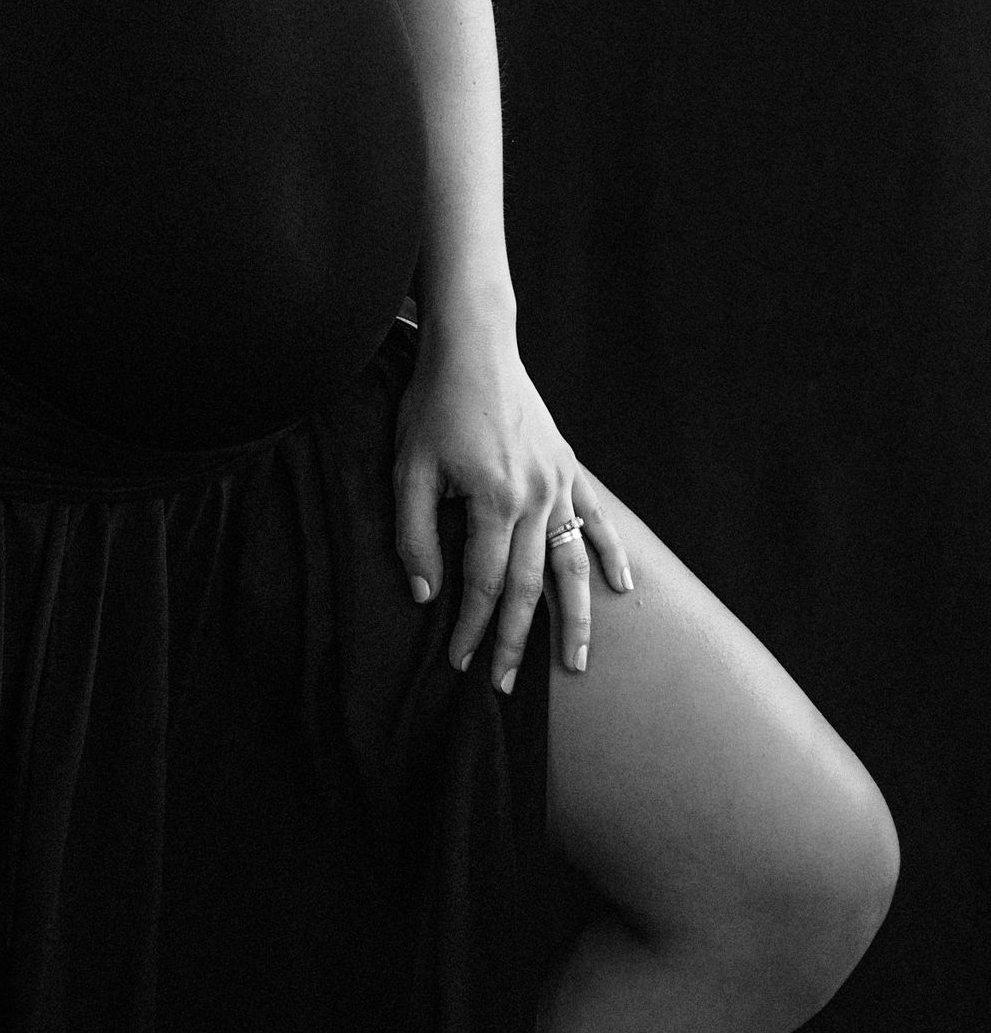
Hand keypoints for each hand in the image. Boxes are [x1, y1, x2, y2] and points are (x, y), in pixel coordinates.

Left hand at [393, 309, 632, 689]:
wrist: (473, 345)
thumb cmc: (433, 404)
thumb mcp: (408, 468)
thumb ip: (415, 535)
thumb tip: (427, 596)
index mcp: (493, 501)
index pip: (482, 583)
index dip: (470, 627)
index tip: (460, 664)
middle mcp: (535, 497)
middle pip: (527, 586)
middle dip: (514, 640)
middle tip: (504, 686)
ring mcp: (559, 482)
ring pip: (571, 564)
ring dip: (573, 617)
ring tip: (574, 663)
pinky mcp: (568, 467)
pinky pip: (596, 519)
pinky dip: (610, 553)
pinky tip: (624, 588)